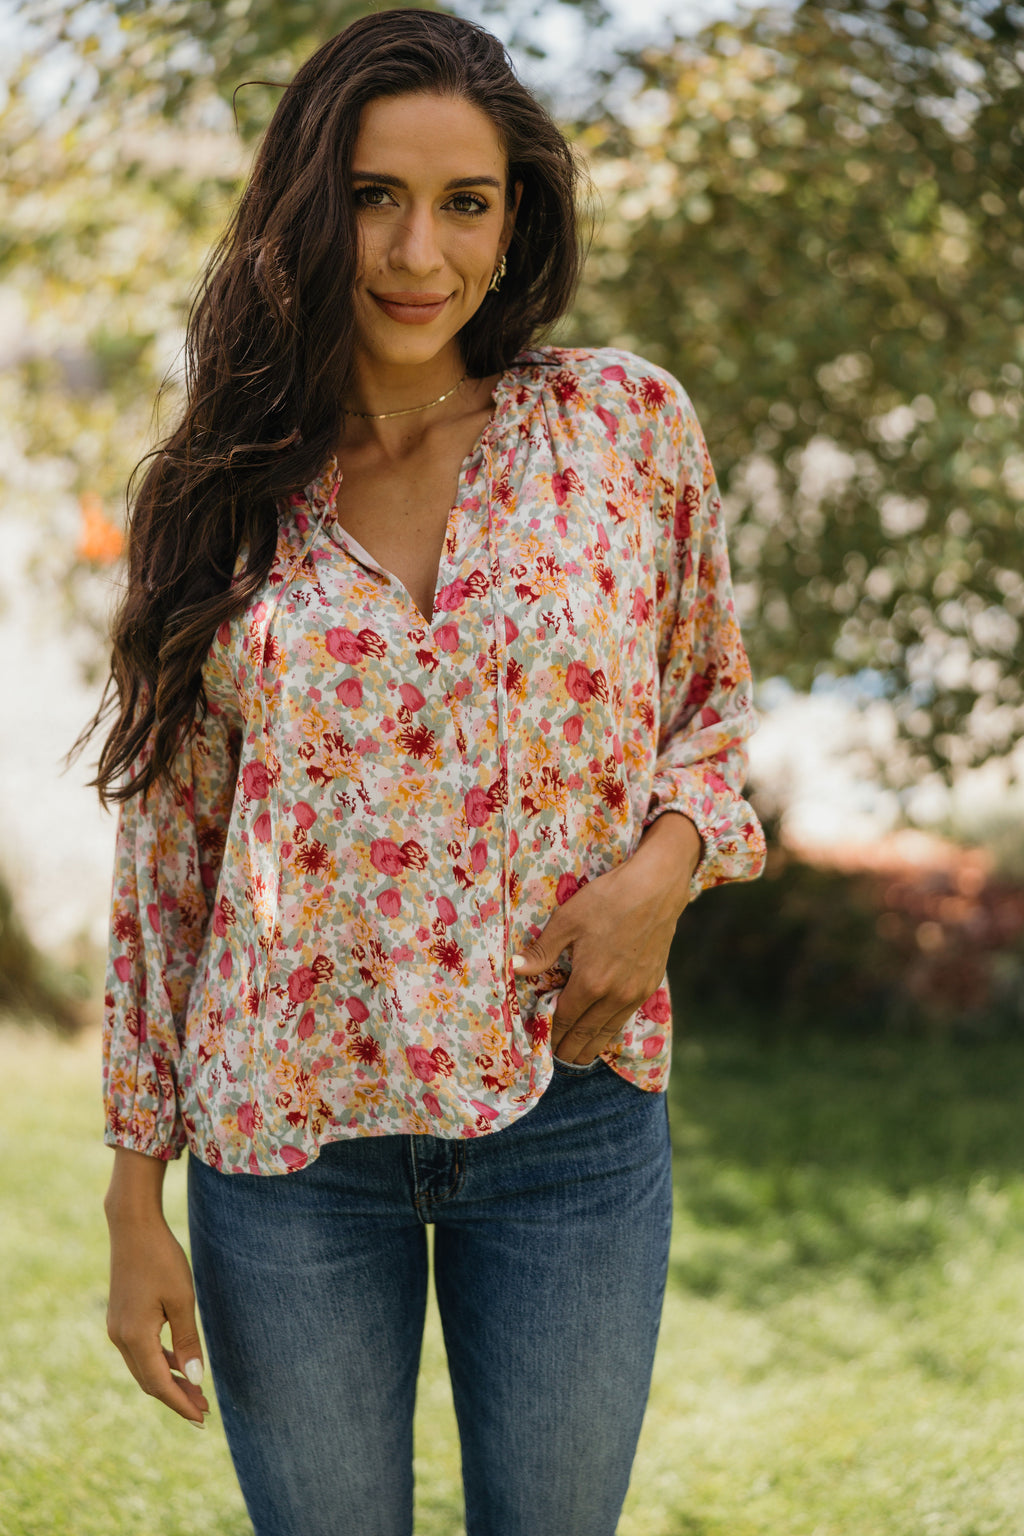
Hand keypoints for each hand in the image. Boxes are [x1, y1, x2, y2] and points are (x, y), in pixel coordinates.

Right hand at [106, 1208, 209, 1426]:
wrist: (133, 1227)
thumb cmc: (162, 1259)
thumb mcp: (182, 1299)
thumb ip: (187, 1341)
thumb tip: (194, 1379)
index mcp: (135, 1337)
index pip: (159, 1384)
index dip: (181, 1403)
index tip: (202, 1419)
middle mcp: (120, 1338)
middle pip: (149, 1381)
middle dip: (176, 1397)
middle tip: (204, 1410)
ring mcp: (117, 1328)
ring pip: (144, 1368)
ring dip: (168, 1380)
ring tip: (195, 1391)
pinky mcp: (120, 1318)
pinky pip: (140, 1351)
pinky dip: (159, 1361)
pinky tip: (178, 1362)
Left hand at [513, 812, 701, 1064]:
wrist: (656, 888)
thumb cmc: (608, 899)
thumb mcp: (568, 921)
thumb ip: (541, 951)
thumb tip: (513, 969)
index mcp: (590, 981)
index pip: (564, 1019)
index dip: (551, 1034)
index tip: (542, 1047)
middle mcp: (614, 995)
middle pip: (586, 1033)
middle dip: (569, 1049)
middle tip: (557, 1059)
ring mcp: (635, 993)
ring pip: (608, 1031)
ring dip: (590, 1046)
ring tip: (578, 1057)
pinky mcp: (650, 985)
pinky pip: (625, 1018)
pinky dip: (610, 1030)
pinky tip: (604, 1031)